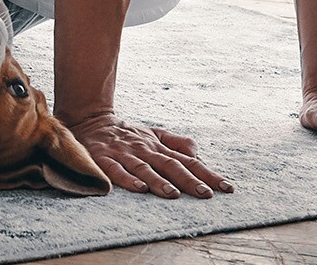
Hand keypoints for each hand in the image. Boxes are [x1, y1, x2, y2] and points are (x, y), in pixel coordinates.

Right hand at [67, 113, 232, 198]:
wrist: (90, 121)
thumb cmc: (127, 134)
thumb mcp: (155, 134)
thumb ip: (177, 143)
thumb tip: (199, 155)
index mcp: (159, 146)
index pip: (188, 161)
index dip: (207, 174)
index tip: (226, 188)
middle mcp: (145, 150)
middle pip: (171, 165)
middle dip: (189, 180)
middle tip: (206, 194)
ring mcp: (124, 155)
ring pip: (145, 169)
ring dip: (159, 182)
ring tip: (174, 195)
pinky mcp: (104, 159)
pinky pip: (116, 170)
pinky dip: (128, 179)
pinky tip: (139, 189)